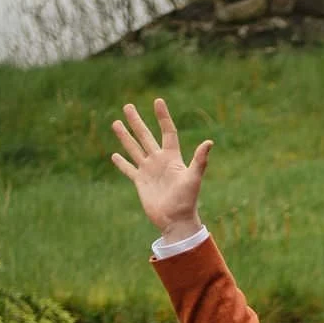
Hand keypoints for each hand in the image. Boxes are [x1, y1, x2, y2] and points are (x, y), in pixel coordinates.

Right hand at [109, 96, 211, 240]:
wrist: (176, 221)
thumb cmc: (187, 201)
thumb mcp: (193, 178)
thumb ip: (200, 160)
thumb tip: (209, 142)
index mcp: (172, 158)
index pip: (167, 132)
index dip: (163, 117)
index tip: (158, 101)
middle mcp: (159, 161)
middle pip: (145, 136)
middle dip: (137, 121)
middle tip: (128, 106)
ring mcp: (149, 171)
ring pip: (134, 149)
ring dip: (125, 136)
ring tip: (116, 122)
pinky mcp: (141, 183)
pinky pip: (129, 170)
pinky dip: (122, 163)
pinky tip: (114, 155)